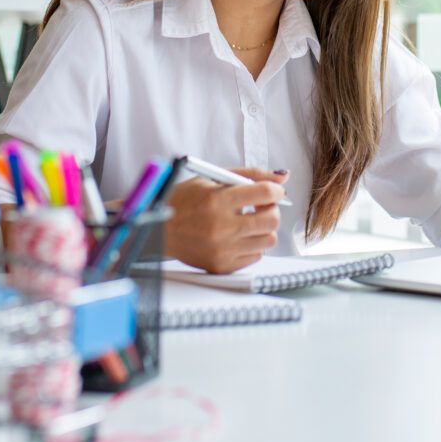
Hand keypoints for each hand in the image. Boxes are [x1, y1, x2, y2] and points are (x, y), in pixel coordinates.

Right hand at [162, 168, 288, 274]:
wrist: (159, 229)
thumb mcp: (212, 178)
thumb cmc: (184, 200)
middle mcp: (220, 226)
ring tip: (248, 222)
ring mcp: (222, 249)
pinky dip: (252, 244)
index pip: (265, 193)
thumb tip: (281, 177)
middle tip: (261, 206)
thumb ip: (249, 175)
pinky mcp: (221, 266)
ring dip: (263, 228)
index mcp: (217, 200)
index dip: (276, 190)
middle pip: (272, 219)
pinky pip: (255, 256)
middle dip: (272, 209)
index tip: (274, 191)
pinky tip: (237, 236)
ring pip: (268, 240)